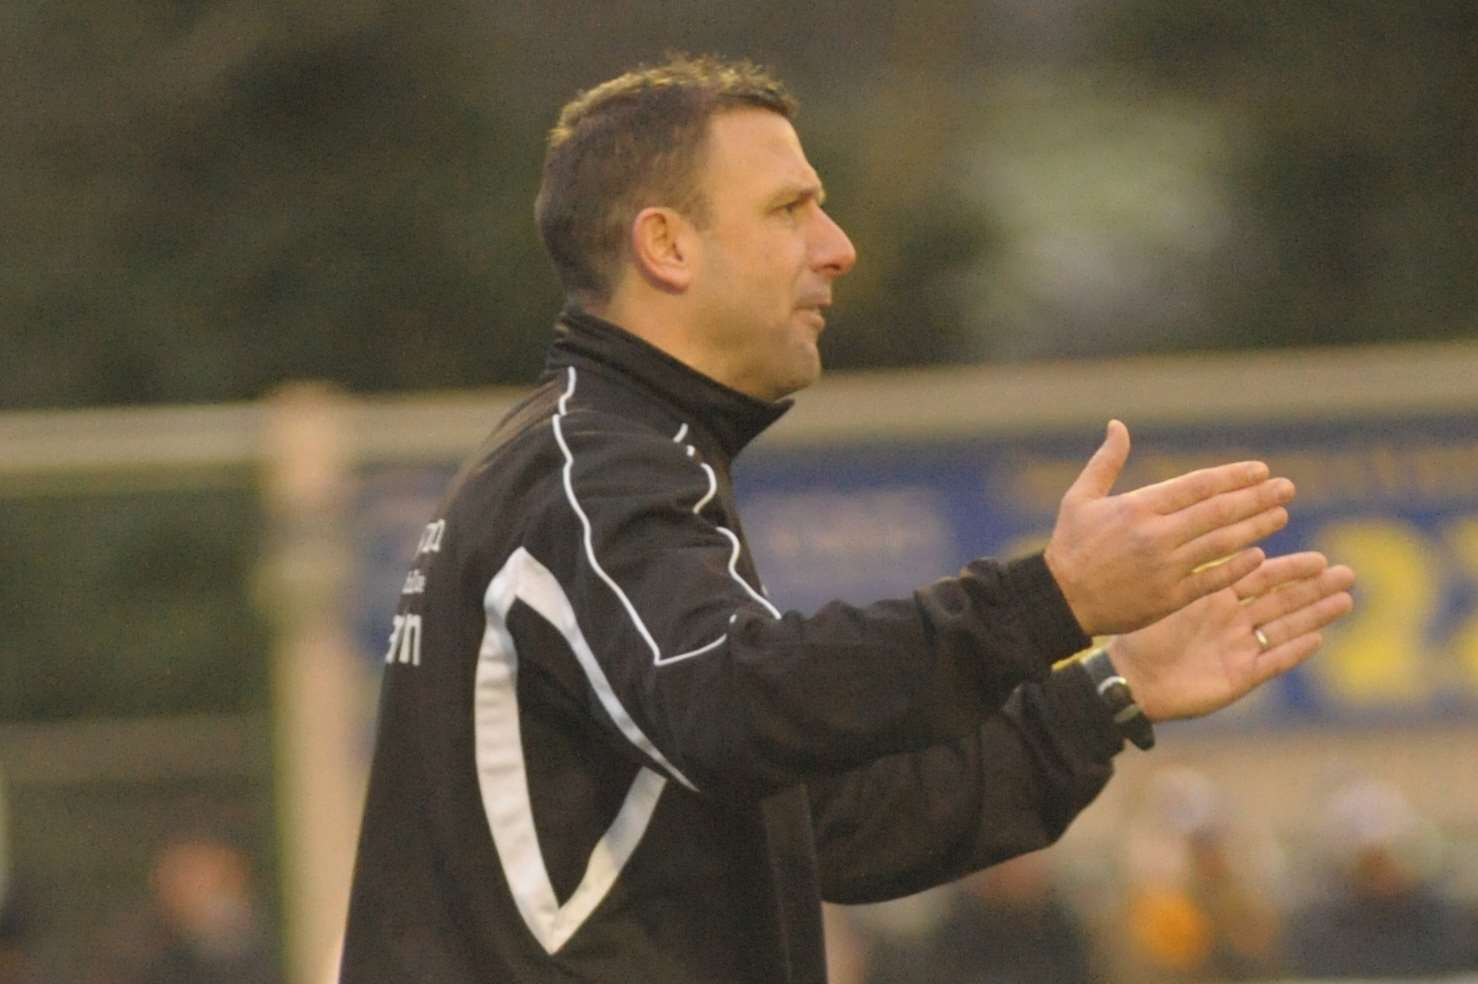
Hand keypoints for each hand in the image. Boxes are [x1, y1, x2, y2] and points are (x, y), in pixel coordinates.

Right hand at [1044, 420, 1294, 634]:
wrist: (1059, 599)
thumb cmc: (1069, 545)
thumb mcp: (1079, 497)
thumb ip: (1106, 461)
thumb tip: (1118, 425)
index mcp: (1137, 507)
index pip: (1197, 485)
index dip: (1233, 476)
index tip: (1261, 470)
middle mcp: (1155, 535)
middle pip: (1218, 512)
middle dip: (1257, 498)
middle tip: (1287, 488)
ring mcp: (1164, 568)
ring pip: (1221, 544)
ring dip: (1255, 528)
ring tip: (1280, 516)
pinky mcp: (1169, 598)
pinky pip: (1212, 580)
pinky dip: (1236, 567)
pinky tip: (1258, 555)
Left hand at [1107, 552, 1355, 720]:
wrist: (1130, 678)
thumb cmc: (1141, 634)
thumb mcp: (1171, 597)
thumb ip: (1197, 573)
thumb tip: (1211, 532)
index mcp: (1217, 597)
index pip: (1261, 577)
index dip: (1290, 569)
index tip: (1319, 557)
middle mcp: (1234, 622)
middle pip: (1283, 601)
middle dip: (1315, 588)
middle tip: (1347, 573)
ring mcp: (1240, 649)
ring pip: (1285, 629)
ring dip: (1315, 615)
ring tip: (1345, 600)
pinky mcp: (1239, 677)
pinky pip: (1271, 663)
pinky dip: (1292, 651)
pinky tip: (1316, 639)